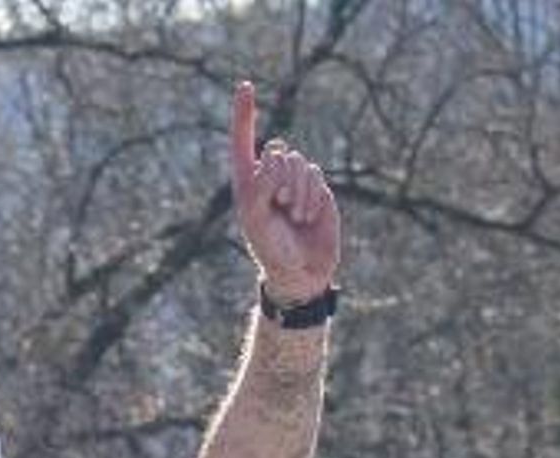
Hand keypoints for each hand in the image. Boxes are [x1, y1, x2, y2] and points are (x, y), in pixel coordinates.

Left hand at [230, 81, 339, 307]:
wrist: (300, 271)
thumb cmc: (271, 248)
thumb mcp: (256, 218)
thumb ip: (260, 185)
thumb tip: (276, 156)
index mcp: (248, 182)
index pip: (243, 142)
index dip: (244, 114)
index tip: (245, 85)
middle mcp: (270, 176)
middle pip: (278, 151)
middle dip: (280, 178)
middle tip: (280, 207)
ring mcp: (294, 180)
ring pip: (299, 163)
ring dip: (297, 192)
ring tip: (294, 217)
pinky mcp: (316, 187)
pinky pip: (316, 175)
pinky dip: (312, 197)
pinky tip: (307, 218)